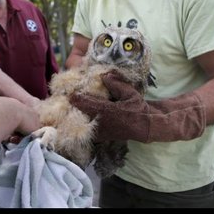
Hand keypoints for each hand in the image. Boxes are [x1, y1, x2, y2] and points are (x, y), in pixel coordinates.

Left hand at [69, 70, 205, 142]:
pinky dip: (83, 126)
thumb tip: (105, 75)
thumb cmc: (139, 108)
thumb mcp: (130, 93)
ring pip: (84, 125)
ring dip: (77, 118)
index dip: (77, 99)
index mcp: (108, 111)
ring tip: (69, 113)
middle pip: (82, 115)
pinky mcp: (103, 137)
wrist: (148, 126)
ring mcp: (102, 131)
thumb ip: (117, 84)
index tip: (69, 94)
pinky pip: (89, 132)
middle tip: (65, 103)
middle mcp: (103, 122)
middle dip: (74, 109)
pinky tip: (78, 121)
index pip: (88, 104)